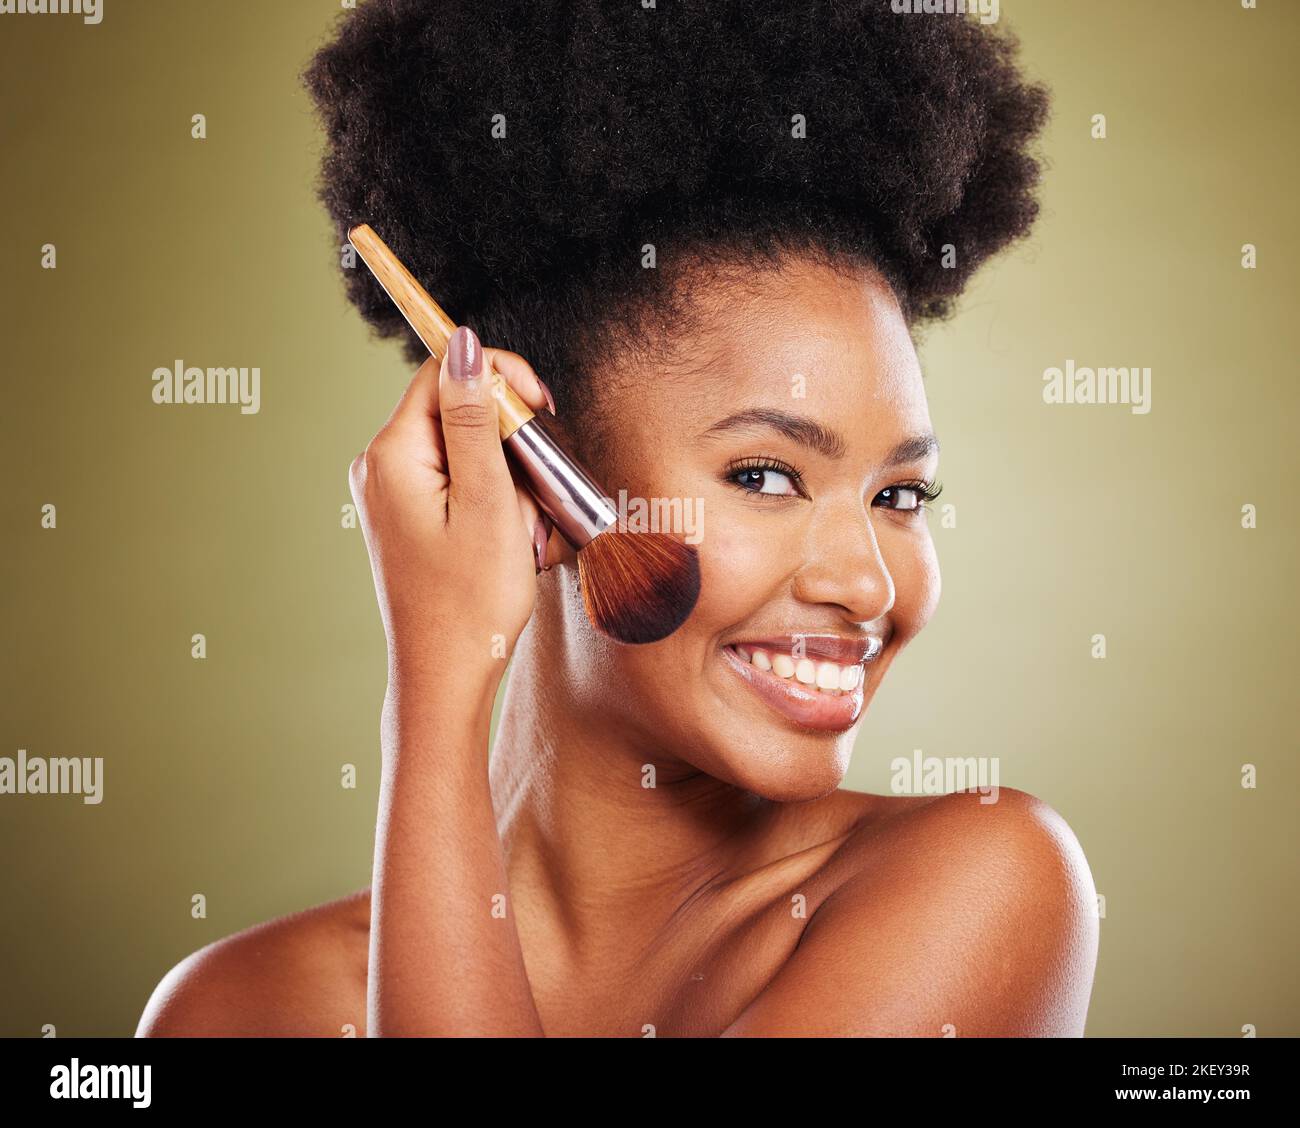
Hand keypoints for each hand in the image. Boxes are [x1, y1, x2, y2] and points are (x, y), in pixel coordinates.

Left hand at [349, 326, 559, 684]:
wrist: (444, 677)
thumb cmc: (470, 602)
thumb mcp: (487, 501)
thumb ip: (476, 418)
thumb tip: (465, 341)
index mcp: (393, 455)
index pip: (445, 372)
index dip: (500, 377)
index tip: (542, 409)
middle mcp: (380, 466)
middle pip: (457, 410)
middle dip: (508, 442)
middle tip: (533, 492)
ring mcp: (391, 493)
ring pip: (465, 450)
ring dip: (506, 478)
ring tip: (520, 531)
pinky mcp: (407, 516)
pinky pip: (458, 482)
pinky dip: (492, 500)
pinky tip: (507, 540)